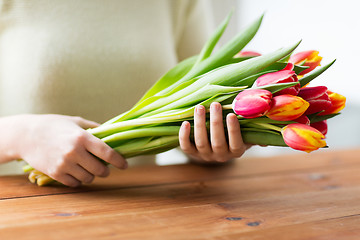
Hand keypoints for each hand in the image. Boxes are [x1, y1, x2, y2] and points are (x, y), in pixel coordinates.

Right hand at [10, 114, 126, 186]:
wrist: (27, 135)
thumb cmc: (54, 125)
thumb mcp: (76, 121)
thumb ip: (95, 128)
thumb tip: (112, 133)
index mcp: (82, 137)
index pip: (107, 153)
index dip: (119, 161)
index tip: (125, 165)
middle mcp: (75, 152)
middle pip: (100, 170)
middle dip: (105, 170)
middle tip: (104, 168)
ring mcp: (64, 164)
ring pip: (88, 178)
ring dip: (92, 175)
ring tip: (89, 169)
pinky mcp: (55, 173)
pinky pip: (75, 183)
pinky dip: (78, 180)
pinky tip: (77, 172)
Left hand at [179, 102, 250, 163]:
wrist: (215, 147)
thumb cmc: (235, 135)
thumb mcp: (248, 134)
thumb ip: (257, 129)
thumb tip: (276, 123)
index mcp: (236, 151)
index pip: (235, 143)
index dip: (233, 130)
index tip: (231, 114)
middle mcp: (220, 156)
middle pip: (217, 142)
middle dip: (215, 123)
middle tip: (214, 104)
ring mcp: (205, 155)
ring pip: (201, 142)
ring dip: (199, 124)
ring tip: (200, 107)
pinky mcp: (192, 153)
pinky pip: (186, 147)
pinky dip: (184, 135)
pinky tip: (185, 122)